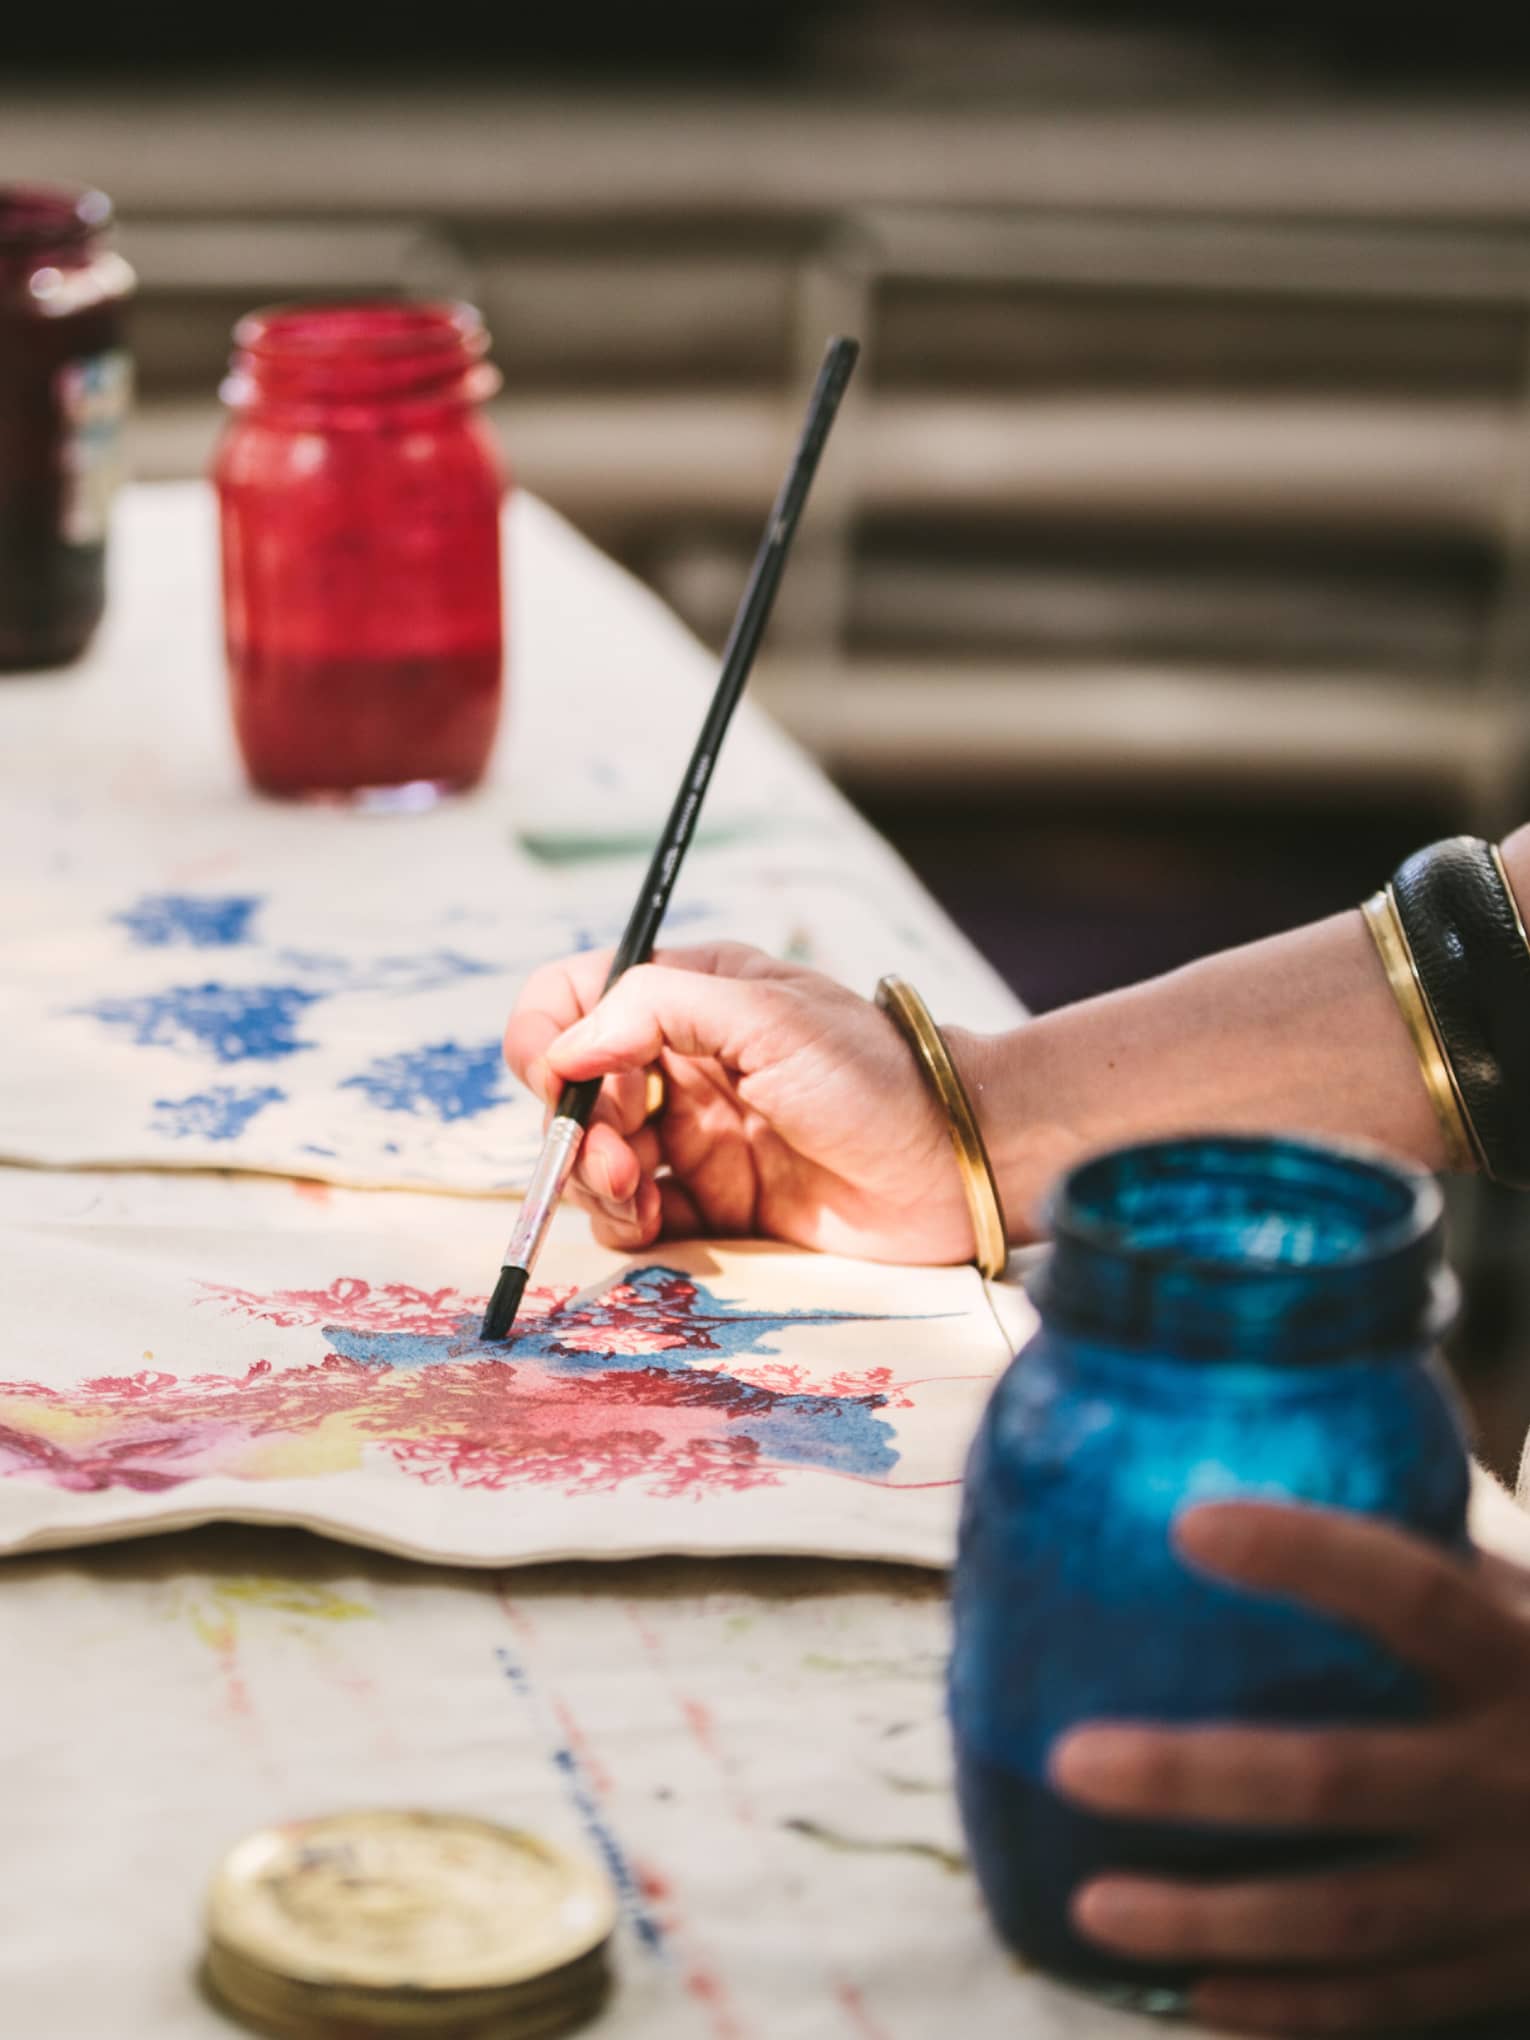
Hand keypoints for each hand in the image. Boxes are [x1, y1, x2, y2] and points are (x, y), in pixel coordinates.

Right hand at [503, 941, 981, 1261]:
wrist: (953, 1167)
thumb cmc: (874, 1075)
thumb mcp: (767, 1014)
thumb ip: (657, 1009)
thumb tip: (567, 1047)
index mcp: (689, 997)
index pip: (576, 997)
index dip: (546, 1034)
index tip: (557, 1076)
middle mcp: (680, 1064)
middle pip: (573, 1091)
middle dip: (574, 1126)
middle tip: (616, 1158)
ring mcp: (693, 1138)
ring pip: (594, 1159)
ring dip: (592, 1179)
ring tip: (634, 1196)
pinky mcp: (713, 1206)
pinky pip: (634, 1217)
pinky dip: (624, 1223)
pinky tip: (652, 1224)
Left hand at [1050, 1502, 1529, 2033]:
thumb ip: (1428, 1569)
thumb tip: (1254, 1476)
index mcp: (1521, 1654)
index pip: (1407, 1591)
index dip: (1303, 1557)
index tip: (1188, 1525)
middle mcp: (1514, 1771)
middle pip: (1338, 1779)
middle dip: (1199, 1778)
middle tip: (1072, 1761)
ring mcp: (1509, 1887)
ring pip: (1345, 1917)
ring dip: (1214, 1921)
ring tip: (1093, 1909)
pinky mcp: (1508, 1968)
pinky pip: (1386, 2002)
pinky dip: (1290, 2013)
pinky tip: (1193, 2002)